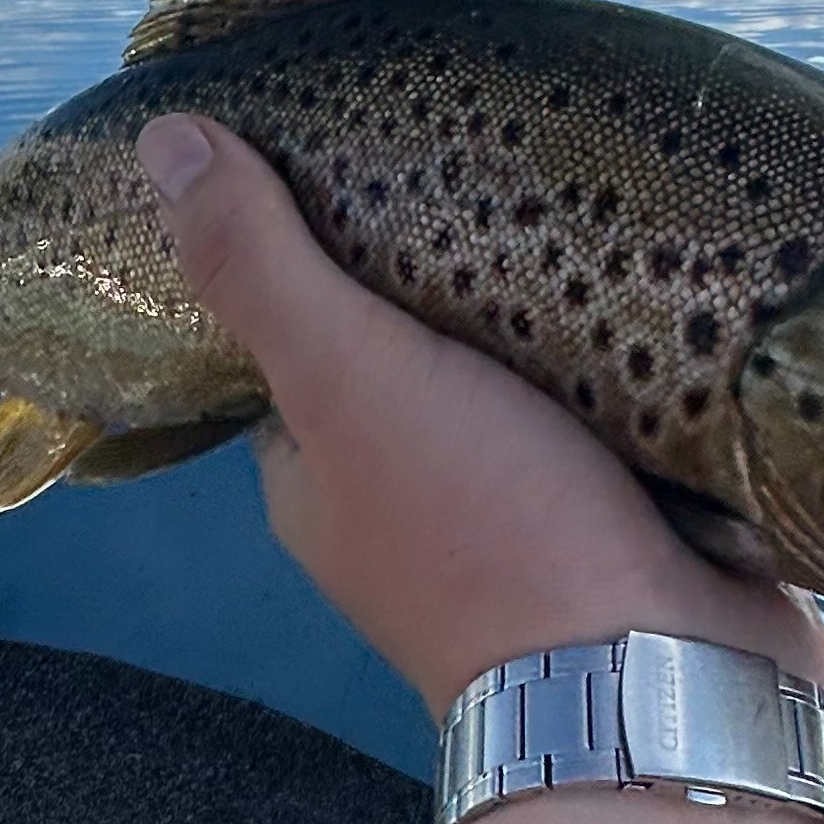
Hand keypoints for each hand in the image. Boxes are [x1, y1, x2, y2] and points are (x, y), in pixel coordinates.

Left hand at [137, 115, 823, 714]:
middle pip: (416, 343)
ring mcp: (524, 507)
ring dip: (556, 304)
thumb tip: (161, 144)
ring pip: (527, 371)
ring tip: (584, 189)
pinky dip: (637, 351)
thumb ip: (260, 271)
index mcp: (319, 475)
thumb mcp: (350, 381)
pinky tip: (661, 273)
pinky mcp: (629, 507)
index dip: (312, 240)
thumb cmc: (486, 535)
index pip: (291, 328)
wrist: (662, 681)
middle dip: (454, 262)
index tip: (357, 142)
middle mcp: (410, 496)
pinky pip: (621, 403)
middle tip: (493, 149)